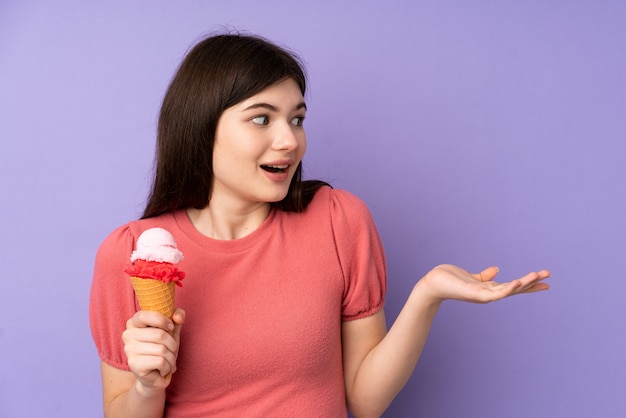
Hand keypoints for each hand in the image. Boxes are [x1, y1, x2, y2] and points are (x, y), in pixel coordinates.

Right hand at [122, 308, 184, 392]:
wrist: (155, 376)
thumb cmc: (162, 349)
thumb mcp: (172, 330)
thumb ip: (177, 316)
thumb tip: (178, 317)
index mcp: (133, 323)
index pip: (143, 315)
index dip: (162, 320)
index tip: (171, 327)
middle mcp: (127, 335)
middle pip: (159, 334)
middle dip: (172, 344)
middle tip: (171, 351)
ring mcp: (129, 350)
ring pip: (161, 349)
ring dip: (171, 357)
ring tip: (167, 361)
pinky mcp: (134, 365)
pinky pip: (160, 361)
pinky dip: (167, 366)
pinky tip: (162, 369)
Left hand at [418, 264, 549, 303]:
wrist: (432, 284)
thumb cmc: (449, 280)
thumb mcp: (471, 277)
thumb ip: (484, 276)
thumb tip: (496, 269)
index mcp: (489, 289)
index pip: (514, 286)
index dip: (529, 284)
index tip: (546, 281)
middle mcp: (488, 294)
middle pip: (515, 289)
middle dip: (532, 284)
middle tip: (549, 276)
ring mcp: (483, 295)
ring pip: (508, 290)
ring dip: (524, 284)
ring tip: (538, 276)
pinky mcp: (475, 294)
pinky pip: (495, 293)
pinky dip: (507, 289)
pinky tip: (518, 283)